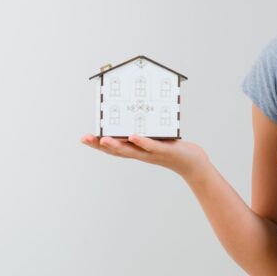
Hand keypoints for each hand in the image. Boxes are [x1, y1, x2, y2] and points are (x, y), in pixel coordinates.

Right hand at [80, 133, 209, 178]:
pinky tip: (133, 136)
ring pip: (131, 151)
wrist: (192, 162)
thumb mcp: (156, 138)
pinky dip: (142, 141)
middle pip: (117, 151)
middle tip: (86, 139)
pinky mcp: (164, 150)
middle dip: (100, 145)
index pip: (114, 149)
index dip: (98, 145)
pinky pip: (151, 146)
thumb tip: (134, 112)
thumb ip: (145, 130)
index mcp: (137, 150)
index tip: (84, 138)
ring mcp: (152, 153)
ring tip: (103, 140)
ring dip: (117, 146)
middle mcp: (141, 154)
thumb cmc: (173, 148)